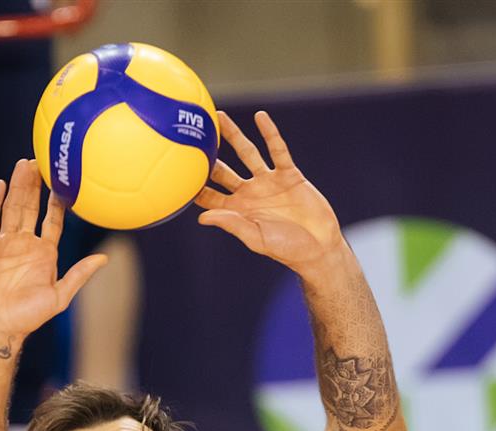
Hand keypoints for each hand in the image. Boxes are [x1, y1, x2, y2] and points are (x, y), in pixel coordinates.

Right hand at [0, 159, 106, 341]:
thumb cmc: (29, 317)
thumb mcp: (60, 296)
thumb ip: (80, 275)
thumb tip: (105, 259)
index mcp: (44, 254)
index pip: (52, 222)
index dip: (57, 203)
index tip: (62, 183)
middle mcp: (25, 245)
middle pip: (30, 209)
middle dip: (34, 186)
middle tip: (38, 162)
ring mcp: (5, 245)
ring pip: (11, 209)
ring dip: (17, 188)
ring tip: (22, 165)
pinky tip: (0, 185)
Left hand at [195, 111, 343, 277]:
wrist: (318, 246)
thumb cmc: (286, 249)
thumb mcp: (256, 238)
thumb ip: (231, 224)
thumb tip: (202, 217)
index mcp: (238, 210)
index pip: (211, 196)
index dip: (195, 186)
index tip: (178, 171)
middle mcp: (250, 193)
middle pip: (224, 170)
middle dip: (209, 156)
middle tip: (192, 137)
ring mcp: (269, 182)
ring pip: (247, 153)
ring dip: (234, 135)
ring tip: (220, 117)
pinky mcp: (289, 174)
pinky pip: (278, 150)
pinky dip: (270, 133)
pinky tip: (260, 117)